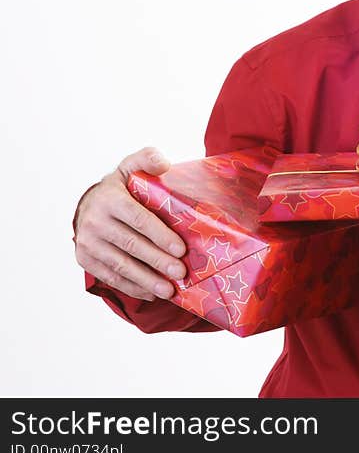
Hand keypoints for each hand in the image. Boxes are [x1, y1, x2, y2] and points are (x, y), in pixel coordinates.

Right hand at [73, 147, 186, 300]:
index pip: (138, 219)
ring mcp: (87, 242)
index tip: (181, 249)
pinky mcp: (85, 259)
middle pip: (131, 245)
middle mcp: (94, 221)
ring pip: (120, 265)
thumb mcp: (132, 167)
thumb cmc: (121, 186)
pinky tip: (151, 293)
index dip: (160, 235)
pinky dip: (132, 287)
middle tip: (180, 272)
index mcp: (110, 199)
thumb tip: (164, 163)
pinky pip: (111, 277)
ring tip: (168, 290)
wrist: (89, 204)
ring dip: (146, 280)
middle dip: (158, 260)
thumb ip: (148, 159)